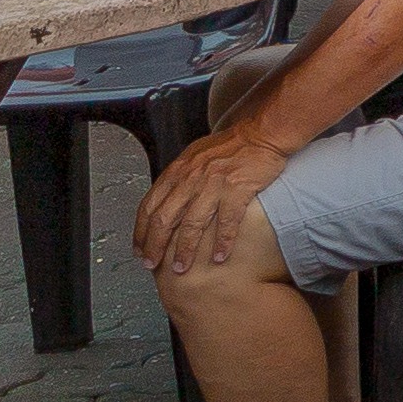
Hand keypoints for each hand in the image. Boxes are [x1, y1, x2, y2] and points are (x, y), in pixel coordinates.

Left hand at [131, 127, 287, 279]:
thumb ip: (179, 178)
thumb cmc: (231, 145)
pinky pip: (227, 221)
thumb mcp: (194, 156)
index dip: (141, 231)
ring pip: (192, 224)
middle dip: (155, 246)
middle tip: (152, 265)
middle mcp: (190, 179)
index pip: (149, 206)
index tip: (140, 248)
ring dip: (185, 249)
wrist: (262, 134)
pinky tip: (220, 256)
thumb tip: (168, 200)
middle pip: (165, 219)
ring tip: (182, 267)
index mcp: (177, 171)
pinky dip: (222, 241)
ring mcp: (213, 185)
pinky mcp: (237, 189)